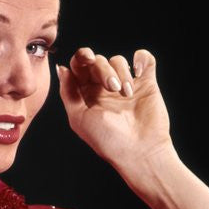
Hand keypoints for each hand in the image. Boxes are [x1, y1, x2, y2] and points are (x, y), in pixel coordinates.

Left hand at [56, 47, 173, 167]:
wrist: (139, 151)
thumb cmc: (107, 140)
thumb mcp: (79, 118)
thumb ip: (68, 92)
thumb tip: (62, 68)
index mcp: (86, 93)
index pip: (79, 66)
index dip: (82, 57)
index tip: (88, 59)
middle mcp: (104, 87)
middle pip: (99, 61)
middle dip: (104, 70)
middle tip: (112, 88)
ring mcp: (126, 84)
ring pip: (119, 60)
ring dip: (121, 72)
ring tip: (126, 94)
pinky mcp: (146, 84)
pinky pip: (145, 60)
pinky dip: (142, 58)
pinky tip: (139, 71)